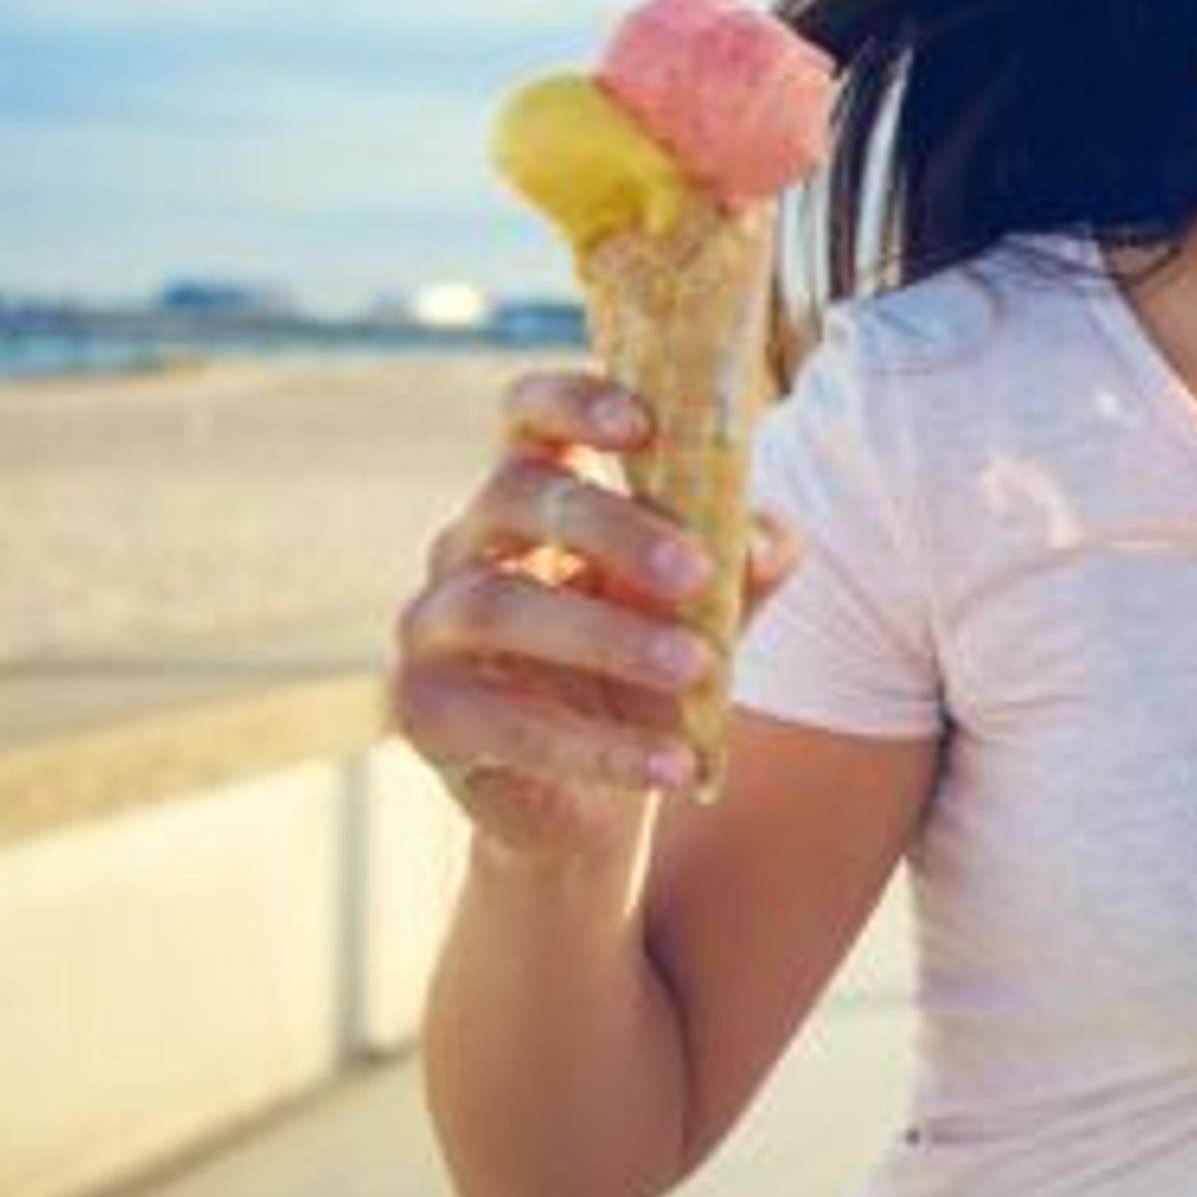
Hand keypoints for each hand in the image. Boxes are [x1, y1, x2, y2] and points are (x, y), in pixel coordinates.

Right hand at [394, 371, 794, 863]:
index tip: (642, 424)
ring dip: (608, 637)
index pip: (526, 415)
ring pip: (498, 606)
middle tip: (698, 572)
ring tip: (697, 669)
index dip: (573, 401)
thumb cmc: (648, 672)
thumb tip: (770, 542)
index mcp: (535, 498)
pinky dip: (600, 747)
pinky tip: (676, 765)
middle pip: (515, 495)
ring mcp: (431, 627)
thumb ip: (742, 564)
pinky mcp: (426, 714)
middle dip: (613, 527)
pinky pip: (505, 723)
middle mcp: (467, 546)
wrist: (598, 795)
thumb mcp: (706, 610)